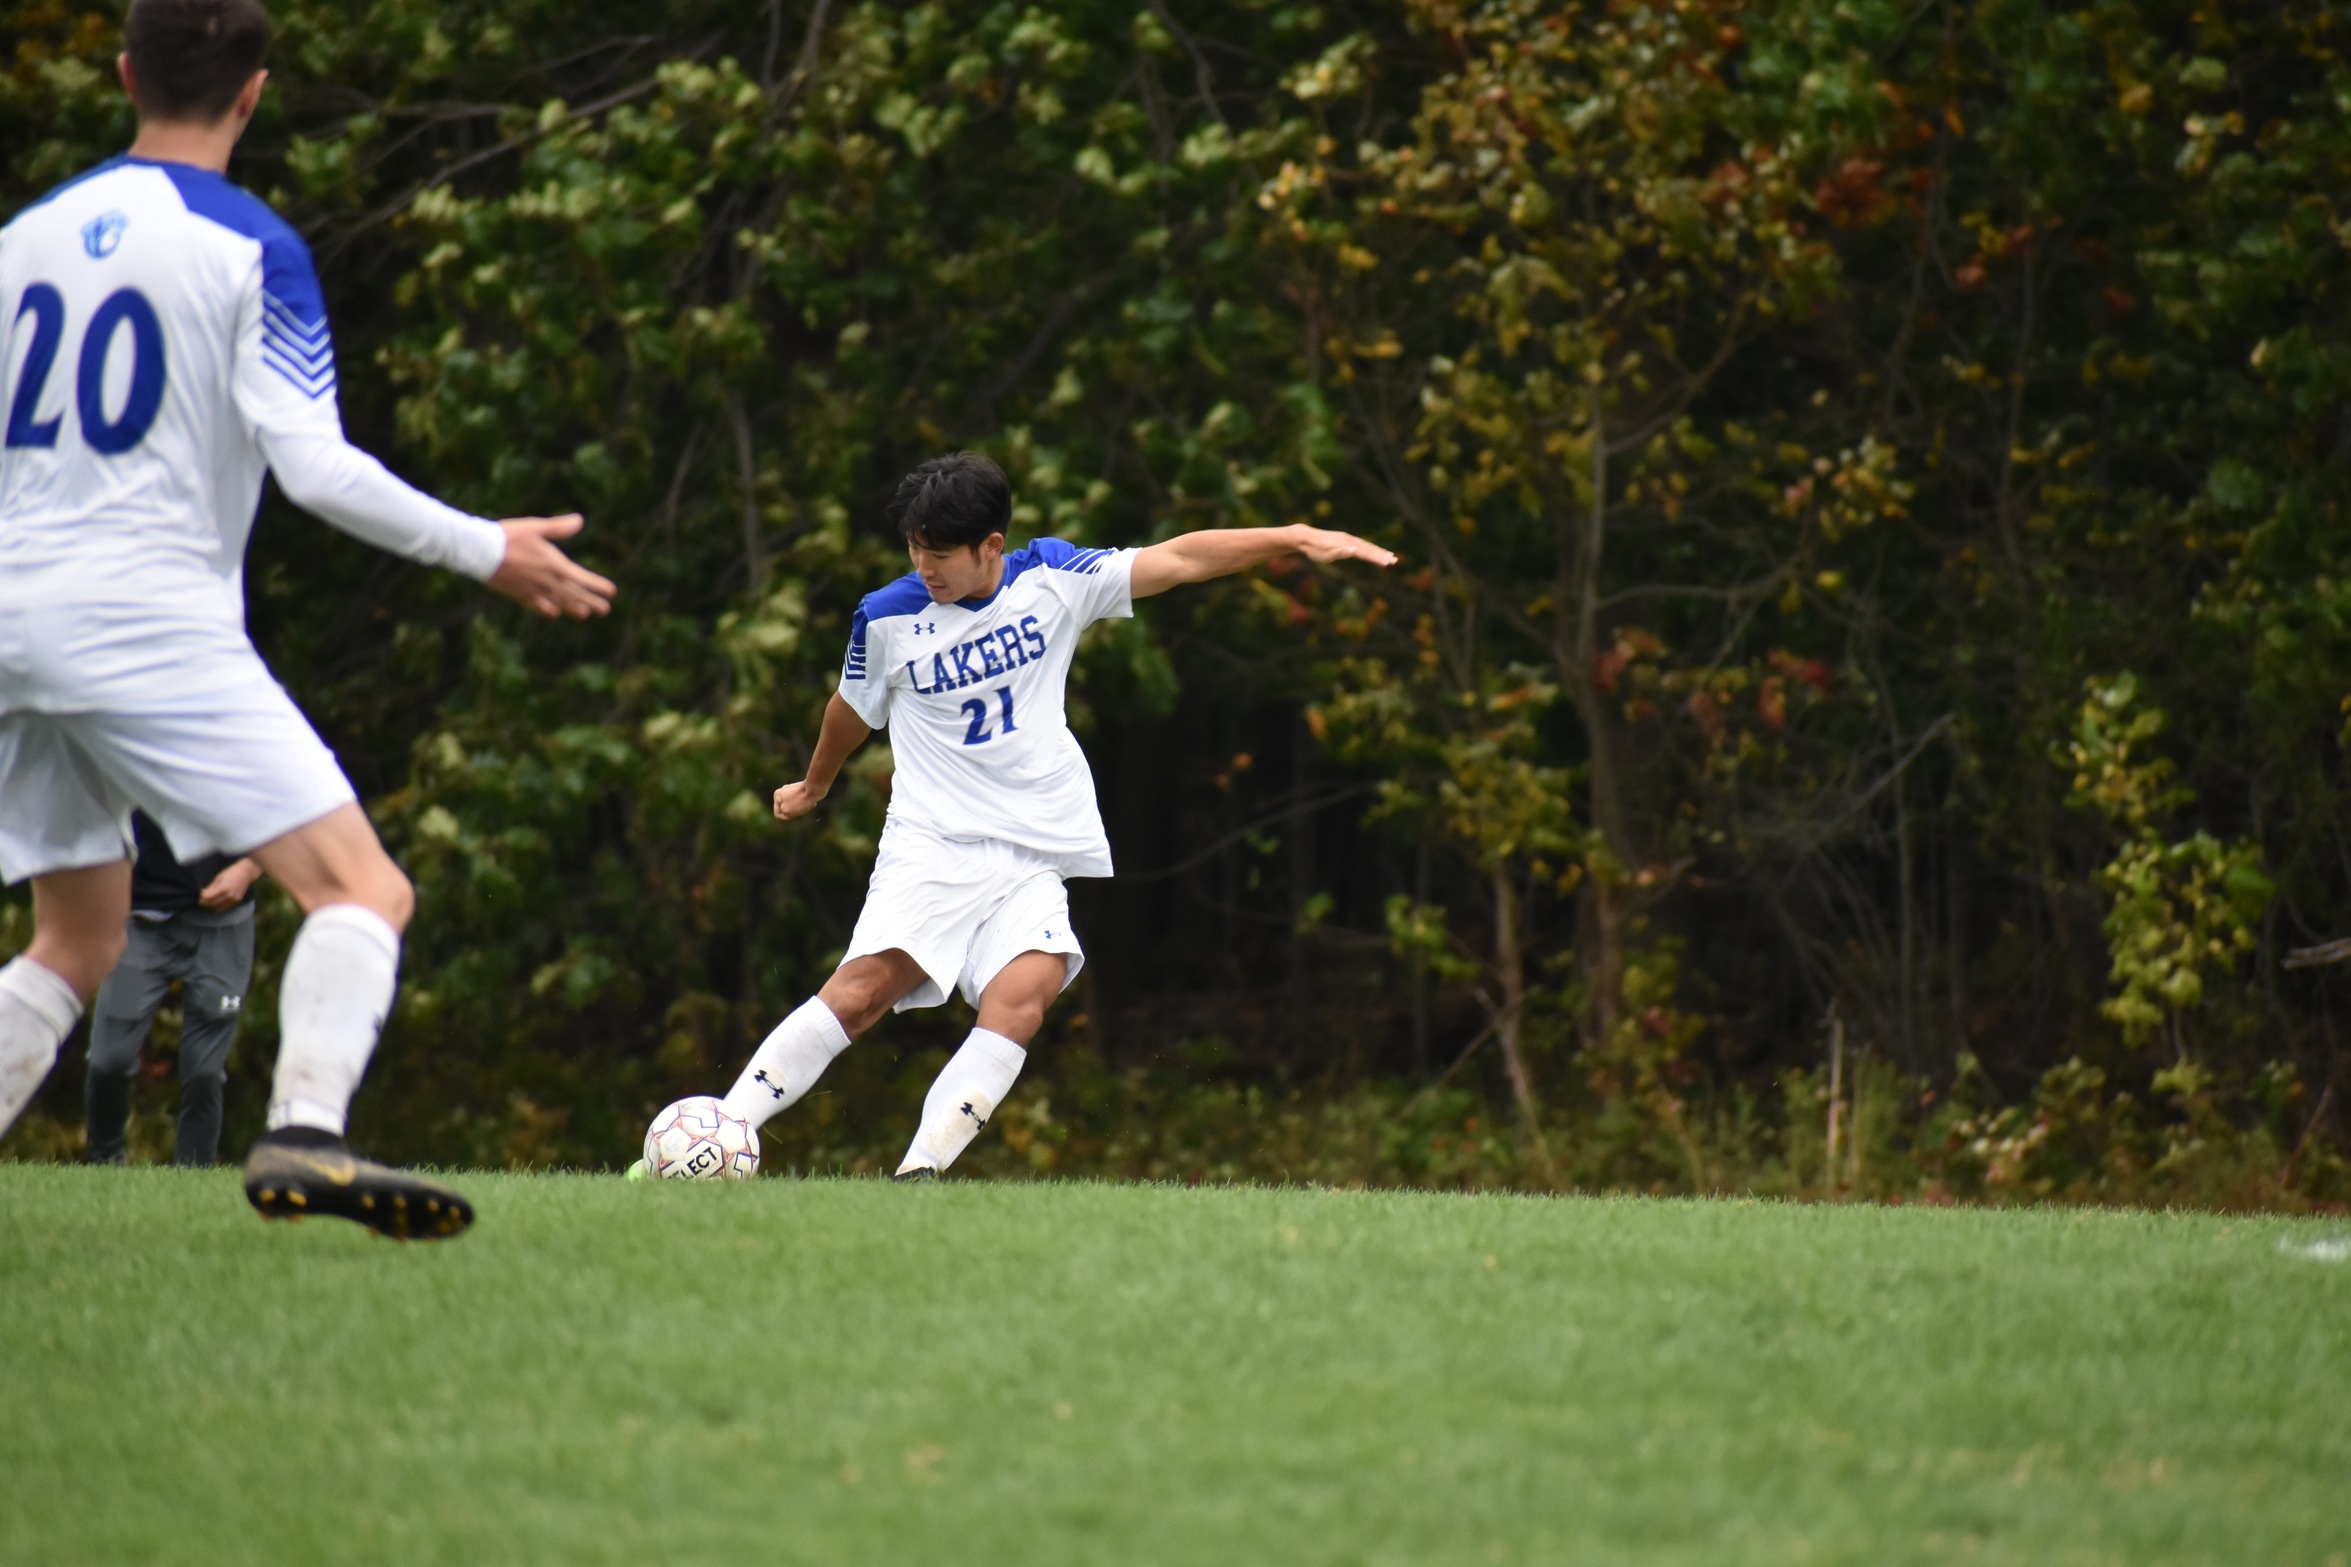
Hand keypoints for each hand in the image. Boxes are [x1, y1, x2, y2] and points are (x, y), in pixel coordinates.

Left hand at [197, 858, 260, 910]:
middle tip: (201, 900)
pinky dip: (219, 907)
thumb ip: (211, 888)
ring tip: (208, 902)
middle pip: (213, 904)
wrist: (246, 873)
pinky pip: (226, 907)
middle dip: (206, 903)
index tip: (200, 894)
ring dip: (212, 906)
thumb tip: (203, 894)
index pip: (209, 898)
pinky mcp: (237, 901)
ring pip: (219, 907)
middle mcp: (229, 896)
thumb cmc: (231, 872)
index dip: (202, 897)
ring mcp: (234, 899)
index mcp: (223, 889)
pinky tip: (216, 904)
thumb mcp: (218, 878)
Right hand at [488, 515, 615, 618]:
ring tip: (584, 614)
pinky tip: (553, 611)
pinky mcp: (520, 595)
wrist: (480, 552)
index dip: (599, 586)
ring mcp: (534, 591)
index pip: (584, 580)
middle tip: (605, 610)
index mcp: (556, 565)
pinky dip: (549, 610)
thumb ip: (559, 527)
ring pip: (560, 605)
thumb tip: (579, 521)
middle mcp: (548, 582)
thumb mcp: (536, 527)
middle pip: (575, 596)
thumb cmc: (508, 536)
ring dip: (574, 609)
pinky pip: (539, 607)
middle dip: (592, 603)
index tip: (612, 592)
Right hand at [772, 779, 829, 822]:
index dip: (787, 817)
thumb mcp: (787, 811)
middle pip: (787, 809)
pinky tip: (812, 802)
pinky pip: (803, 802)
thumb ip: (783, 814)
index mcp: (776, 795)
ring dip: (801, 809)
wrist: (815, 789)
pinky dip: (807, 804)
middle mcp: (783, 791)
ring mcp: (792, 789)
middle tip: (801, 807)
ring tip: (807, 804)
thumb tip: (789, 809)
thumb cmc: (801, 800)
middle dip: (795, 812)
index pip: (778, 814)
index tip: (794, 811)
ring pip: (795, 806)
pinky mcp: (802, 789)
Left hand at [1292, 525, 1398, 567]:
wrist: (1304, 537)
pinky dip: (1370, 549)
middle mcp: (1350, 540)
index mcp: (1347, 543)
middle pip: (1369, 548)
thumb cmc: (1314, 549)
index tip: (1387, 563)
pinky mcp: (1344, 541)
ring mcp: (1347, 540)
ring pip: (1367, 546)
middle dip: (1382, 555)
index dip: (1376, 558)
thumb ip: (1340, 552)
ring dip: (1379, 551)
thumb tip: (1354, 550)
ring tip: (1390, 556)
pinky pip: (1361, 546)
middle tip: (1395, 561)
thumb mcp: (1326, 553)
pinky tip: (1373, 552)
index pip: (1365, 552)